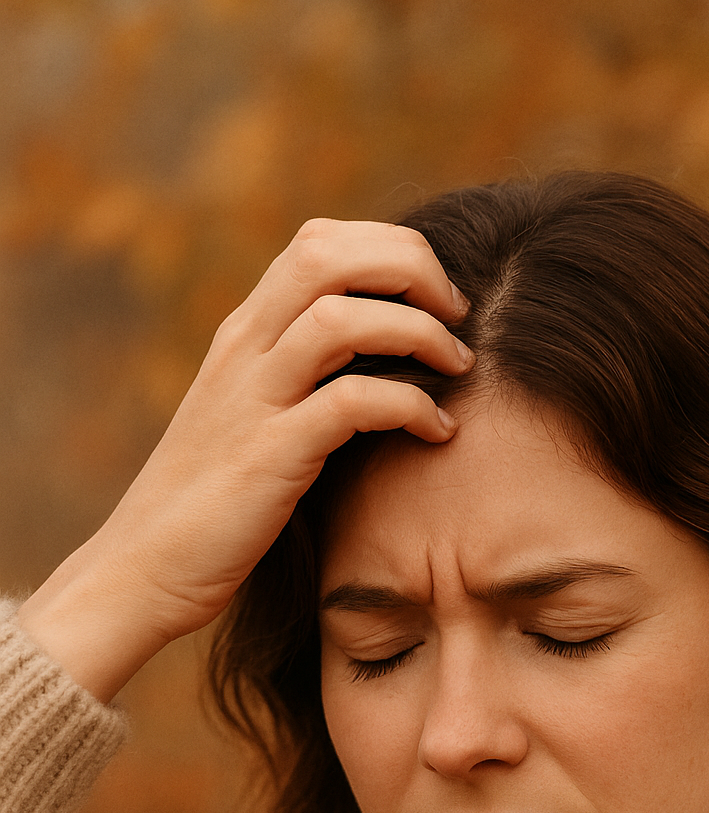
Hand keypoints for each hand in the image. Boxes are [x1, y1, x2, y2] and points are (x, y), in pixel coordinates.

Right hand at [17, 219, 472, 701]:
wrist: (145, 569)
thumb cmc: (214, 504)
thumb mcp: (255, 417)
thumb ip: (302, 378)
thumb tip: (382, 361)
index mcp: (245, 334)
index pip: (319, 243)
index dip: (391, 250)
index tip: (438, 297)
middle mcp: (245, 351)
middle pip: (329, 254)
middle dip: (411, 267)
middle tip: (457, 314)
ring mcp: (253, 400)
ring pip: (340, 317)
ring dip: (417, 332)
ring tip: (458, 366)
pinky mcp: (269, 456)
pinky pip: (350, 402)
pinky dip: (409, 405)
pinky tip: (438, 431)